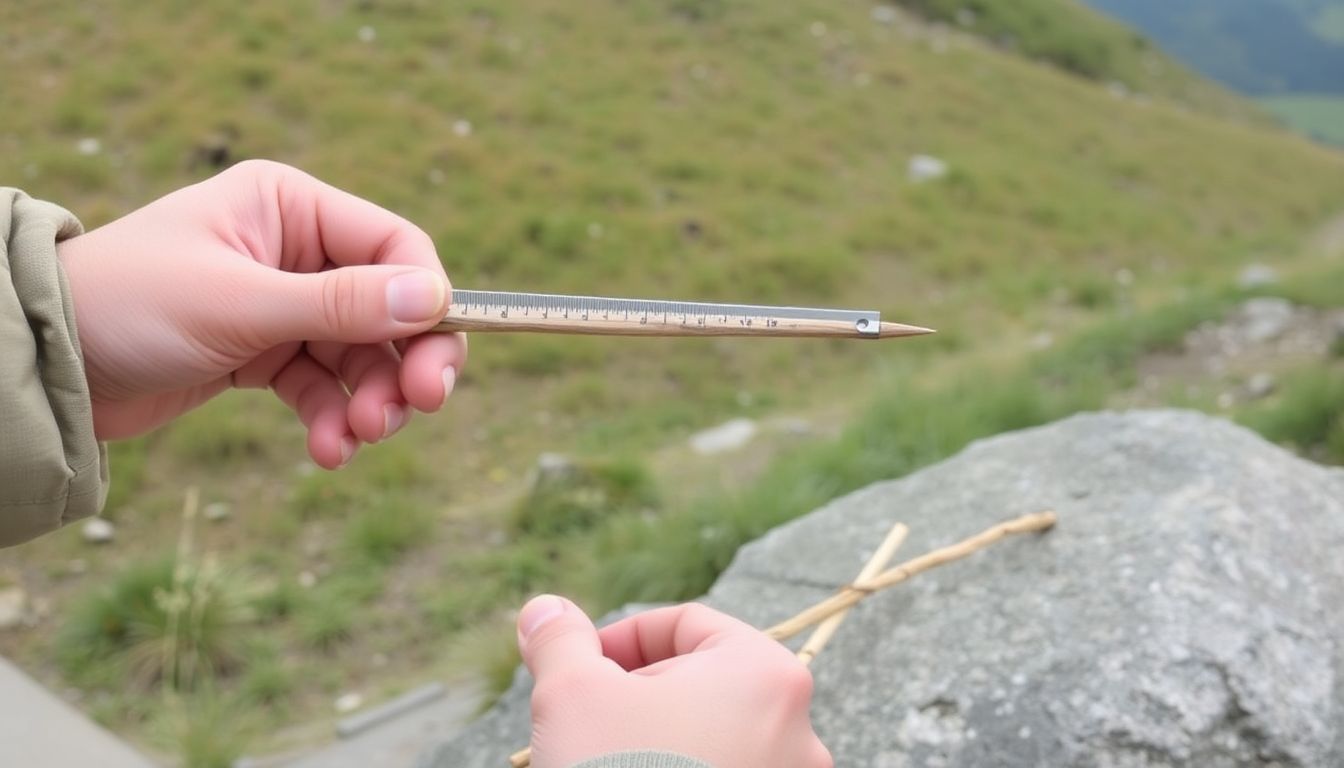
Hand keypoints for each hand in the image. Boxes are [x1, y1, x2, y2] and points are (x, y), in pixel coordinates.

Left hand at [57, 160, 466, 467]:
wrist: (43, 366)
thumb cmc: (129, 305)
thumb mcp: (240, 305)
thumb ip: (341, 304)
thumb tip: (436, 298)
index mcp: (290, 207)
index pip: (395, 247)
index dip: (429, 301)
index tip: (437, 359)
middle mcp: (295, 249)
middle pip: (389, 308)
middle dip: (405, 364)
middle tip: (420, 408)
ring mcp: (281, 304)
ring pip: (360, 356)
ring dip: (370, 402)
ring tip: (360, 438)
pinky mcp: (263, 354)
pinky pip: (321, 388)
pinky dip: (331, 420)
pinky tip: (327, 453)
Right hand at [517, 595, 831, 767]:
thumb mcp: (571, 694)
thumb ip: (561, 641)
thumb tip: (544, 610)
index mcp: (766, 674)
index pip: (685, 625)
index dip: (619, 641)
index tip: (575, 673)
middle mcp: (799, 731)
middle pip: (701, 685)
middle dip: (634, 698)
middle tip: (584, 727)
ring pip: (709, 741)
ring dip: (652, 744)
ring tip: (603, 766)